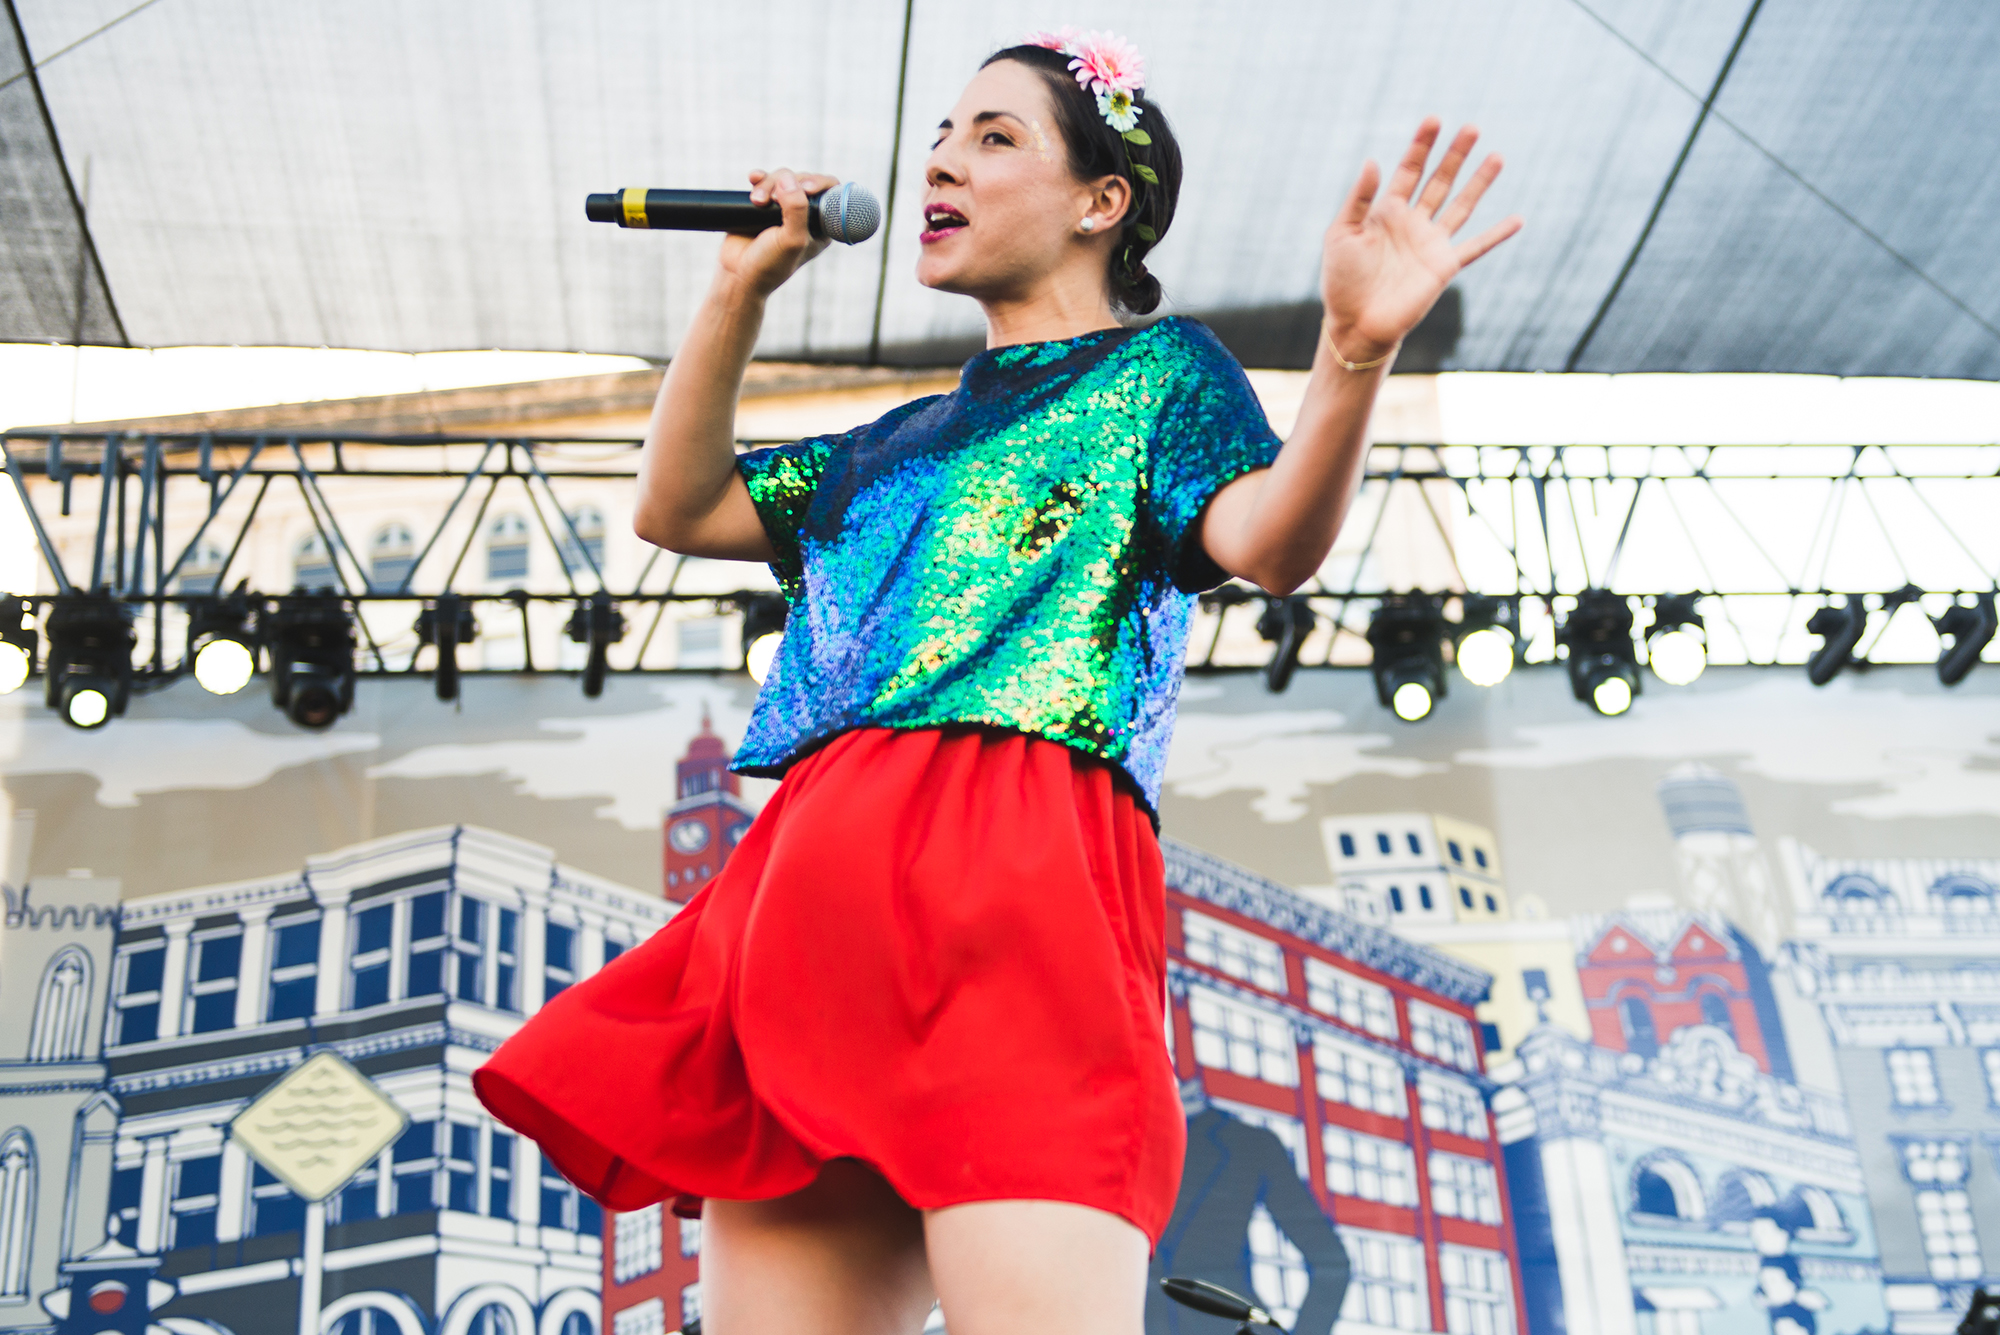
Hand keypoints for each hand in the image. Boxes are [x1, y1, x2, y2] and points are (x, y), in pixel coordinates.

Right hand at [716, 168, 836, 297]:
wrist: (738, 274)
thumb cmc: (769, 265)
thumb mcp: (791, 240)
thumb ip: (796, 209)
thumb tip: (788, 179)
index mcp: (821, 226)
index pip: (831, 193)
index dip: (820, 183)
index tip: (805, 188)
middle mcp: (805, 216)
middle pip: (804, 180)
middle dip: (787, 184)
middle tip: (772, 200)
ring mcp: (784, 209)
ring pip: (783, 178)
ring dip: (768, 183)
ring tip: (757, 201)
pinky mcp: (764, 205)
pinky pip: (765, 181)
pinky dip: (760, 178)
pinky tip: (753, 178)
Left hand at [1320, 119, 1521, 364]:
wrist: (1356, 323)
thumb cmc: (1341, 280)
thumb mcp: (1342, 233)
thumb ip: (1359, 198)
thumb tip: (1373, 161)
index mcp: (1386, 210)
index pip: (1409, 170)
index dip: (1421, 145)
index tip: (1435, 120)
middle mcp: (1412, 222)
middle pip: (1439, 181)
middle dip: (1454, 155)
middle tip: (1472, 128)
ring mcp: (1431, 243)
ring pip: (1461, 205)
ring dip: (1479, 182)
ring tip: (1496, 156)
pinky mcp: (1444, 267)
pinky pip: (1476, 247)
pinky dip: (1497, 235)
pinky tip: (1518, 220)